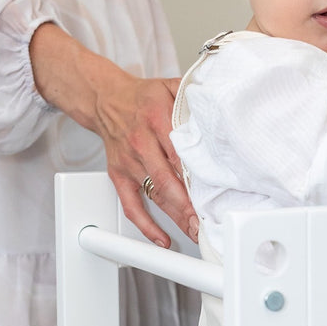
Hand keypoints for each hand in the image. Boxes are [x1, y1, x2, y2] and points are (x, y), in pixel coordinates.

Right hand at [96, 72, 198, 247]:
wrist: (105, 99)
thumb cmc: (143, 97)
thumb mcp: (170, 87)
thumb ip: (194, 97)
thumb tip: (221, 108)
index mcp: (156, 120)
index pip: (179, 153)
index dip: (195, 176)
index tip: (213, 192)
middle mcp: (141, 143)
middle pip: (167, 180)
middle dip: (186, 204)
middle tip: (205, 221)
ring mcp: (129, 163)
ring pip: (154, 195)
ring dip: (174, 218)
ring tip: (194, 232)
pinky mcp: (119, 176)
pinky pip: (131, 205)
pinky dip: (145, 225)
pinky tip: (161, 238)